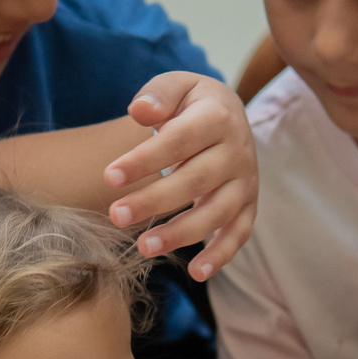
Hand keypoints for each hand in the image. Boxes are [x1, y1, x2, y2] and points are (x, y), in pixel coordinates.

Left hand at [102, 73, 257, 279]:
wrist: (230, 114)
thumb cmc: (191, 103)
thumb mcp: (177, 85)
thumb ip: (158, 94)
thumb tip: (140, 110)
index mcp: (217, 117)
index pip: (179, 141)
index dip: (144, 160)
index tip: (109, 176)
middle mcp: (237, 151)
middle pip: (196, 180)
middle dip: (154, 201)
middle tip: (115, 215)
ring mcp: (246, 182)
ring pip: (217, 212)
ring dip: (181, 233)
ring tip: (143, 248)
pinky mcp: (248, 206)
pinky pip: (239, 234)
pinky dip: (221, 255)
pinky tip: (196, 273)